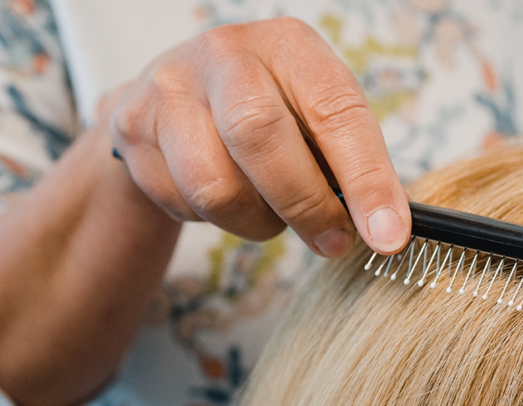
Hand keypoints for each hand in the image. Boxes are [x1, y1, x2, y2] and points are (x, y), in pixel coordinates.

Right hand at [106, 17, 409, 255]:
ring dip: (258, 222)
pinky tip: (229, 197)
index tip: (388, 235)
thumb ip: (352, 168)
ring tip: (273, 213)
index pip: (337, 111)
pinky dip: (216, 220)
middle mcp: (226, 54)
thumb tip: (384, 232)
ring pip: (216, 186)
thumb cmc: (273, 116)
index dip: (367, 180)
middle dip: (306, 205)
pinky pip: (182, 203)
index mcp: (291, 46)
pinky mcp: (133, 128)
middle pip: (261, 137)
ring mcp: (170, 88)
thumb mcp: (319, 121)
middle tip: (334, 241)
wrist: (178, 102)